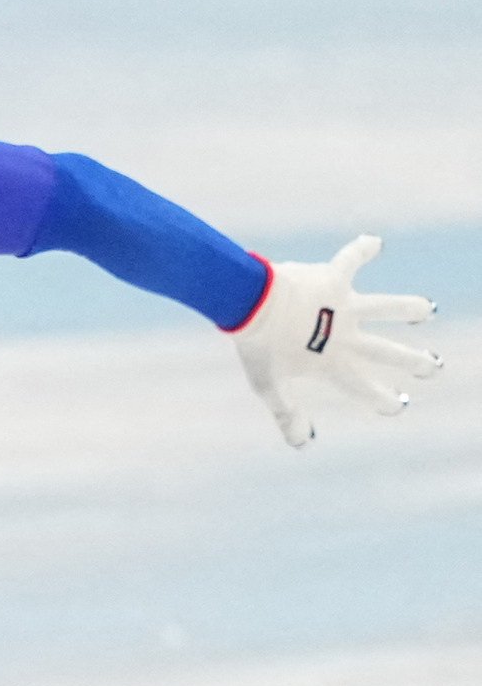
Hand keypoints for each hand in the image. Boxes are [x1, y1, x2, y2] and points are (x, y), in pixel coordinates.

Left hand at [233, 234, 438, 447]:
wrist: (251, 304)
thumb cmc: (257, 347)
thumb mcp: (268, 386)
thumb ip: (287, 414)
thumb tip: (303, 443)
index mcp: (332, 363)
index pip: (364, 387)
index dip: (382, 398)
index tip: (399, 404)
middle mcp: (346, 336)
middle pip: (387, 352)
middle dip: (413, 361)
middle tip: (433, 366)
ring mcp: (344, 306)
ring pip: (386, 307)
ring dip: (408, 307)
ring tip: (427, 309)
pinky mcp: (334, 278)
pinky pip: (351, 259)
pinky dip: (362, 249)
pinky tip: (374, 242)